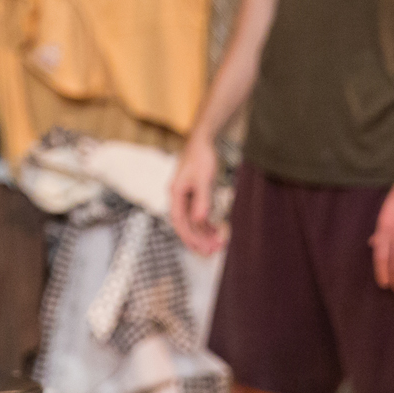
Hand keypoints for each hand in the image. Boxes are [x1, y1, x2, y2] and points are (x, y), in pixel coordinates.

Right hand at [168, 135, 225, 254]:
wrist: (203, 141)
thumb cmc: (201, 157)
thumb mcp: (204, 179)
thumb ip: (202, 199)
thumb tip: (200, 220)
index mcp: (176, 194)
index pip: (180, 222)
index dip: (190, 237)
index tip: (201, 249)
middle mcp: (178, 197)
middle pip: (186, 224)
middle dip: (199, 239)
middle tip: (213, 251)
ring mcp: (186, 196)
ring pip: (193, 221)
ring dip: (204, 233)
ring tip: (218, 243)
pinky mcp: (194, 194)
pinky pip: (198, 214)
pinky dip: (207, 223)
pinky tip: (216, 230)